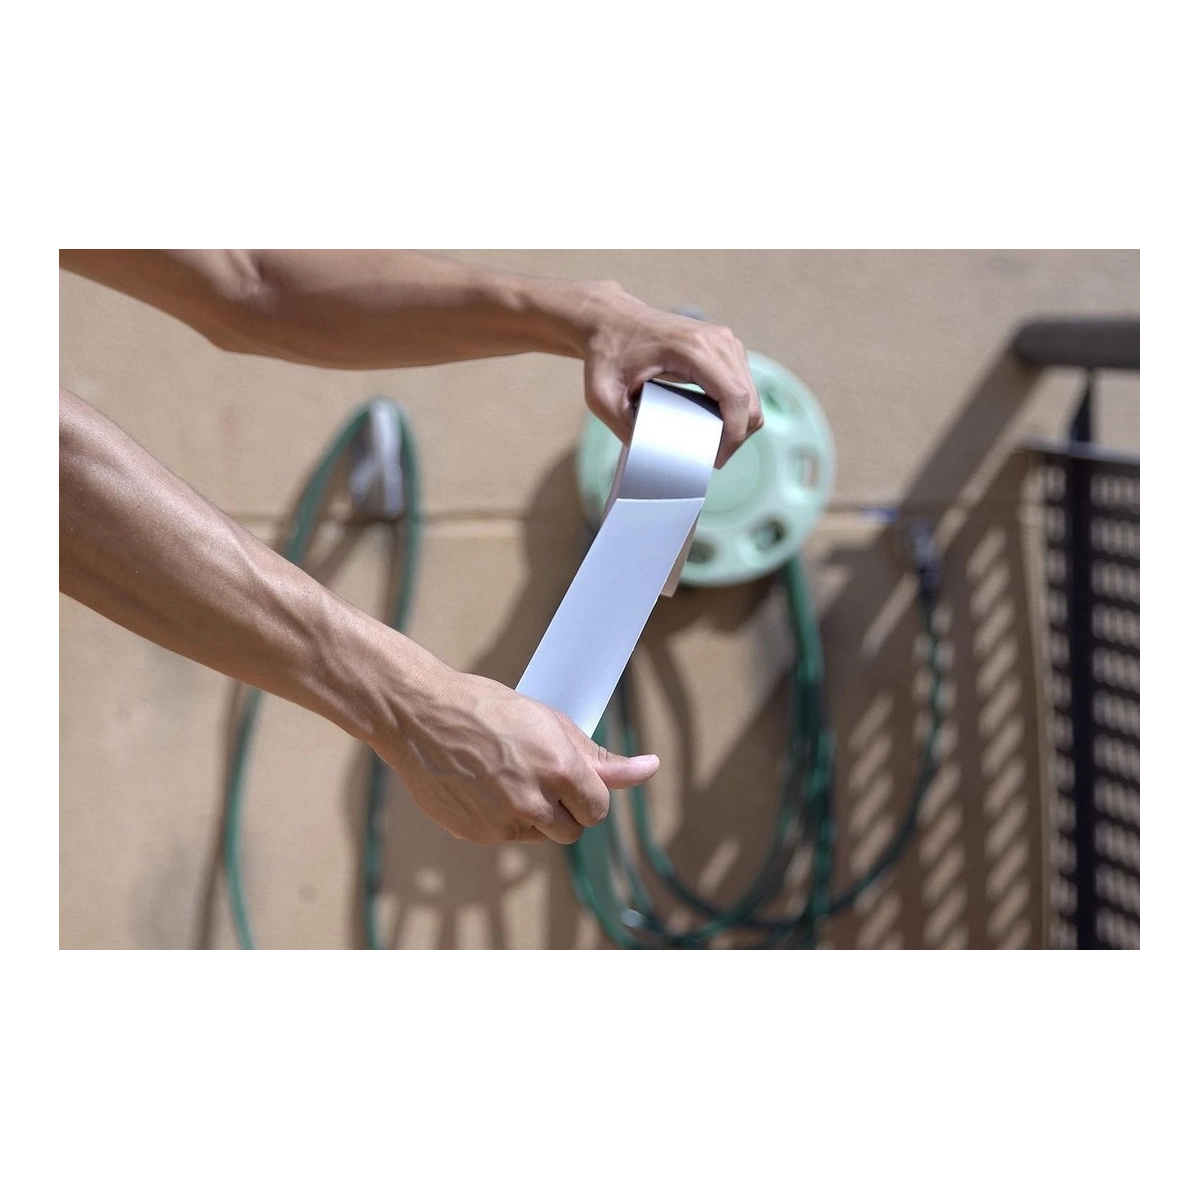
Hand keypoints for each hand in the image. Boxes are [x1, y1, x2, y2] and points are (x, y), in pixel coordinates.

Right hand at [376, 664, 659, 845]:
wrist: (419, 717)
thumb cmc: (485, 709)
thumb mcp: (549, 722)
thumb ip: (598, 757)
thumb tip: (648, 768)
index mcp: (558, 768)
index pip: (598, 808)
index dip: (589, 793)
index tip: (575, 780)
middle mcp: (532, 800)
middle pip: (573, 830)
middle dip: (565, 809)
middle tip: (541, 776)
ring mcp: (501, 822)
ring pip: (540, 835)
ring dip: (537, 816)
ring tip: (512, 778)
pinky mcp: (476, 833)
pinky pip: (506, 836)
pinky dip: (503, 818)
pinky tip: (485, 786)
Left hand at [580, 282, 763, 468]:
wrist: (611, 320)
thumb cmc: (606, 354)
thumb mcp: (602, 396)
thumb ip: (623, 427)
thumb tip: (653, 454)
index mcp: (693, 349)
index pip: (736, 397)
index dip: (733, 436)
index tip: (715, 460)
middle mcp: (717, 341)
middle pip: (749, 400)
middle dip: (737, 436)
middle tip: (712, 458)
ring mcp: (725, 341)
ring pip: (750, 394)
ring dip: (739, 423)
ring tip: (712, 443)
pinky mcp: (724, 345)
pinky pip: (744, 384)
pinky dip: (736, 409)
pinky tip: (715, 423)